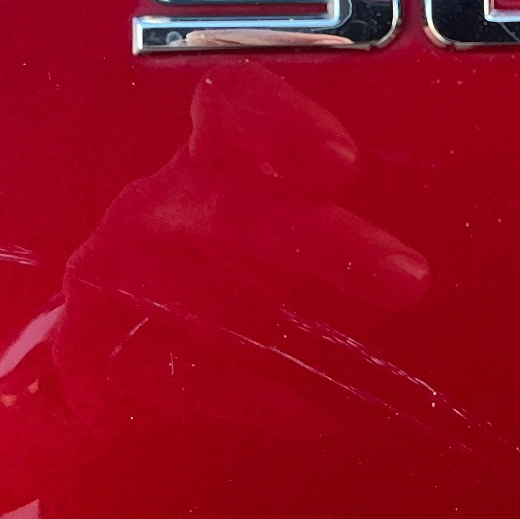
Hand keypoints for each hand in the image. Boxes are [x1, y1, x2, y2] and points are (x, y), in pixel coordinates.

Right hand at [52, 61, 429, 435]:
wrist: (107, 344)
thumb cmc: (217, 264)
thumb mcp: (266, 221)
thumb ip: (324, 219)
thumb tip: (419, 262)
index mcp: (209, 154)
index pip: (234, 105)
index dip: (283, 124)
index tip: (344, 164)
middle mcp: (162, 200)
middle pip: (235, 207)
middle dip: (324, 242)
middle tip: (409, 280)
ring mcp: (119, 269)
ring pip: (206, 297)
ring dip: (290, 335)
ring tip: (359, 374)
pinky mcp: (100, 344)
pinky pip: (184, 371)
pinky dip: (254, 395)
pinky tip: (308, 413)